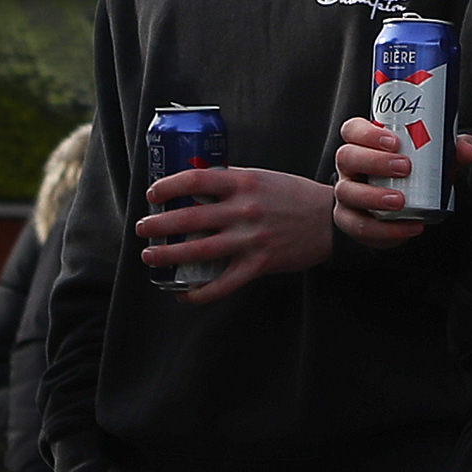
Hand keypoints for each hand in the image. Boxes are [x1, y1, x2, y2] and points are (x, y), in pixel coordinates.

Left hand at [135, 166, 334, 303]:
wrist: (328, 221)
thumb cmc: (293, 196)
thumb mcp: (262, 178)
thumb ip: (231, 182)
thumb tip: (194, 184)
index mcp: (243, 183)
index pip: (194, 180)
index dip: (167, 187)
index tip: (152, 194)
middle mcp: (244, 210)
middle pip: (188, 218)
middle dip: (158, 225)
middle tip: (142, 229)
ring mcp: (250, 239)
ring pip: (198, 251)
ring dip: (168, 255)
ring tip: (150, 256)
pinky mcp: (259, 265)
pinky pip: (222, 284)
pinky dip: (199, 293)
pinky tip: (183, 293)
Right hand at [331, 114, 471, 246]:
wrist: (402, 209)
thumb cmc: (413, 173)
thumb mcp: (432, 157)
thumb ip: (451, 149)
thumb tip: (468, 150)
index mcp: (364, 143)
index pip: (352, 129)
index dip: (368, 133)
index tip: (395, 142)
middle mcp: (350, 166)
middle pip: (346, 156)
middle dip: (374, 161)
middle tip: (405, 168)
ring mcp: (347, 194)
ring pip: (347, 192)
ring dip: (373, 196)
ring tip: (401, 201)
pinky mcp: (352, 221)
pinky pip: (359, 226)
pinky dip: (385, 229)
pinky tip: (409, 227)